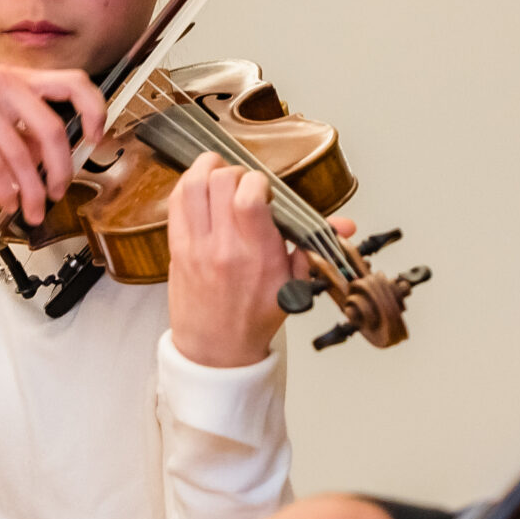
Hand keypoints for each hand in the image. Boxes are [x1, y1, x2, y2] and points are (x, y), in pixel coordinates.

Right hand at [0, 65, 106, 226]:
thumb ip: (22, 122)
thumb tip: (50, 159)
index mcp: (17, 76)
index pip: (73, 83)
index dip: (94, 110)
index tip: (96, 137)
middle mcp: (4, 83)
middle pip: (51, 130)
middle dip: (61, 170)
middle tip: (59, 191)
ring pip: (22, 156)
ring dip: (31, 191)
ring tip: (31, 209)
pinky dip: (6, 189)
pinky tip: (8, 200)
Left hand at [165, 157, 312, 367]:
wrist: (217, 350)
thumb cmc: (253, 319)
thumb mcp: (293, 286)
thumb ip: (314, 247)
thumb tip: (344, 224)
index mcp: (258, 255)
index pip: (250, 196)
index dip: (259, 180)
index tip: (265, 189)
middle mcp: (225, 247)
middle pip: (222, 182)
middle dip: (237, 172)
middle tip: (244, 184)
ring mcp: (196, 246)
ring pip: (194, 185)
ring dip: (207, 168)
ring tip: (219, 170)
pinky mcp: (176, 247)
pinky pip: (176, 201)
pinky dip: (187, 184)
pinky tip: (200, 185)